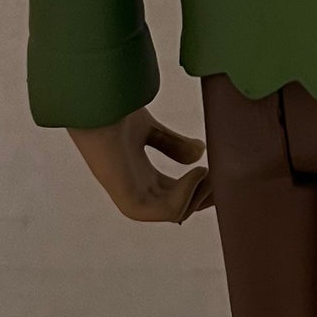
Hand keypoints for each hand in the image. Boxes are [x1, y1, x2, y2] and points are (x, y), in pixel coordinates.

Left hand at [68, 108, 213, 222]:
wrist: (92, 104)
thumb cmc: (110, 113)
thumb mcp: (149, 129)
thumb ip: (172, 144)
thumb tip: (201, 154)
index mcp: (138, 177)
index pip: (175, 195)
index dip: (200, 188)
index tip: (220, 172)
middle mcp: (135, 190)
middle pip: (179, 208)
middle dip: (205, 196)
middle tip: (223, 176)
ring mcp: (131, 196)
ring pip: (176, 213)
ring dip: (199, 195)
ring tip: (209, 171)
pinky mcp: (129, 198)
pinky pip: (166, 212)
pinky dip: (187, 194)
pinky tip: (197, 171)